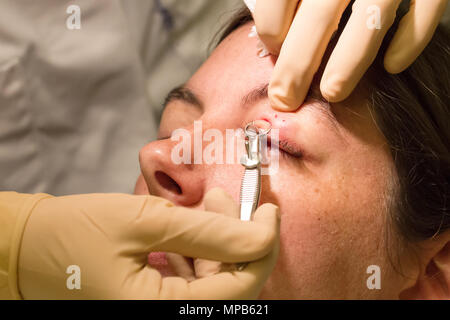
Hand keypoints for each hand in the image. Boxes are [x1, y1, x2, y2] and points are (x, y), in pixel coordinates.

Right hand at [18, 190, 278, 298]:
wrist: (29, 247)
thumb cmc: (75, 234)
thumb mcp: (145, 223)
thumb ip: (207, 231)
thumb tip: (259, 232)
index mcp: (161, 311)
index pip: (239, 289)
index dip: (262, 248)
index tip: (269, 212)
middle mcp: (166, 316)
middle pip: (230, 287)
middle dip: (238, 240)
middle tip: (232, 199)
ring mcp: (161, 308)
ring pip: (212, 281)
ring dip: (218, 241)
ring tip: (211, 203)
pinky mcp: (156, 298)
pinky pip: (192, 279)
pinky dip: (199, 250)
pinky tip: (193, 223)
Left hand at [253, 0, 447, 108]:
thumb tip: (271, 33)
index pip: (279, 1)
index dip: (271, 32)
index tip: (274, 51)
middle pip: (319, 18)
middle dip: (297, 65)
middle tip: (286, 98)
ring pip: (370, 18)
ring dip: (349, 63)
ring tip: (332, 94)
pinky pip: (425, 8)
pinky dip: (411, 39)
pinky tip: (393, 65)